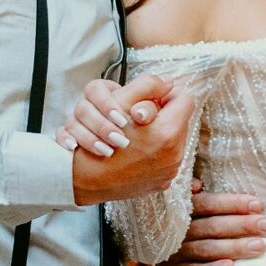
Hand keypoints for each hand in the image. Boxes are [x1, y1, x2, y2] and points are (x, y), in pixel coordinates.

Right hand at [70, 87, 193, 204]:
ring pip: (173, 141)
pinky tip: (136, 152)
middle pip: (180, 122)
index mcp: (168, 131)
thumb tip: (169, 81)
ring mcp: (169, 172)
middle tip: (140, 118)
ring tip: (136, 136)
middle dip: (162, 117)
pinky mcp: (161, 184)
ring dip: (159, 135)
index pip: (184, 100)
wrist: (82, 178)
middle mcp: (174, 155)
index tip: (150, 100)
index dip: (166, 96)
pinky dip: (154, 153)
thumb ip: (147, 86)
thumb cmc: (97, 136)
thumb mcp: (121, 101)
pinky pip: (165, 160)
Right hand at [159, 184, 265, 265]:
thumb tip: (197, 185)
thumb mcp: (180, 197)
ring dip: (234, 248)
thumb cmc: (179, 215)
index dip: (233, 204)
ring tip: (259, 246)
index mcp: (180, 207)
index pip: (209, 204)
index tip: (257, 204)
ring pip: (207, 249)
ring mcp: (174, 251)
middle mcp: (176, 229)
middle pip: (212, 226)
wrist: (149, 240)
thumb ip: (190, 188)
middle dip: (241, 225)